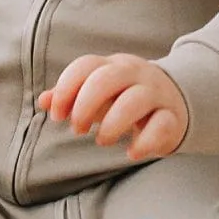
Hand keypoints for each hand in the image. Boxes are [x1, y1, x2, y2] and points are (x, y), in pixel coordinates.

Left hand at [37, 54, 188, 160]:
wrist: (175, 102)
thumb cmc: (126, 98)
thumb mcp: (99, 93)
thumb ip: (71, 96)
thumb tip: (43, 100)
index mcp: (113, 65)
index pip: (86, 65)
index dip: (66, 88)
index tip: (56, 115)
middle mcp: (136, 74)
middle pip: (107, 78)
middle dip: (85, 105)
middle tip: (76, 129)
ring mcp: (156, 93)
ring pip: (135, 100)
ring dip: (112, 124)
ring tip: (102, 140)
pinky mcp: (173, 117)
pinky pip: (162, 125)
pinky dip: (144, 142)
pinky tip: (132, 152)